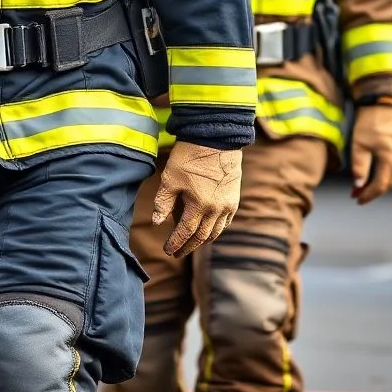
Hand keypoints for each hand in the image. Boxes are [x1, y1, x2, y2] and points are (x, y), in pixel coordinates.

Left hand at [152, 142, 241, 257]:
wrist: (216, 137)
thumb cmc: (189, 155)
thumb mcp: (170, 178)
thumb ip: (163, 202)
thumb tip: (156, 222)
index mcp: (199, 205)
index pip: (185, 232)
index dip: (175, 243)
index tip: (167, 250)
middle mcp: (216, 209)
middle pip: (201, 236)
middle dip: (187, 247)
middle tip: (177, 253)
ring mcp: (227, 204)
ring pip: (216, 231)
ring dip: (202, 240)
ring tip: (191, 243)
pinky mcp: (234, 197)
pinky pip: (226, 221)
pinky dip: (216, 229)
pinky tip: (209, 229)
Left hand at [350, 103, 391, 204]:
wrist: (385, 101)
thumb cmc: (370, 121)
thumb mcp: (359, 144)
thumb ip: (359, 166)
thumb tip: (358, 185)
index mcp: (391, 160)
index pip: (380, 186)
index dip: (368, 195)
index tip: (356, 199)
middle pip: (388, 184)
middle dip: (372, 191)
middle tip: (356, 194)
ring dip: (377, 184)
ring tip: (361, 186)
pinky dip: (383, 175)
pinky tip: (373, 174)